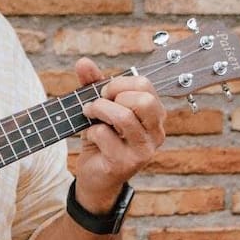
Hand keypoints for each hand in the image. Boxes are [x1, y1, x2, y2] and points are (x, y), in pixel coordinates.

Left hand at [72, 57, 165, 213]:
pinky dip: (91, 132)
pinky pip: (104, 135)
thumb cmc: (102, 138)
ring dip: (99, 110)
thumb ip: (93, 84)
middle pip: (143, 100)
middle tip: (98, 103)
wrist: (96, 177)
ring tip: (89, 114)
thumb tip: (83, 62)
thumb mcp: (100, 108)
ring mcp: (143, 151)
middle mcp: (156, 133)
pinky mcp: (125, 163)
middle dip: (113, 95)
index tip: (104, 93)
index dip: (118, 83)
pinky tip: (90, 138)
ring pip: (124, 116)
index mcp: (155, 116)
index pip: (145, 85)